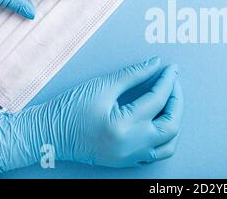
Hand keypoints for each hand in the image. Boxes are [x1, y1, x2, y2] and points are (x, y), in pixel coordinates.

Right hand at [0, 57, 183, 173]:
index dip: (167, 81)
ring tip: (169, 101)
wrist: (49, 134)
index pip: (157, 100)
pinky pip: (157, 152)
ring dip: (174, 121)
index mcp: (122, 126)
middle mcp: (130, 146)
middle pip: (171, 124)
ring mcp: (130, 157)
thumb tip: (156, 64)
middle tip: (172, 83)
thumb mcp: (103, 86)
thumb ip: (134, 74)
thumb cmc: (71, 108)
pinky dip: (165, 136)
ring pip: (169, 143)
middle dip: (177, 100)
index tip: (171, 68)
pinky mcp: (127, 161)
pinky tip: (160, 119)